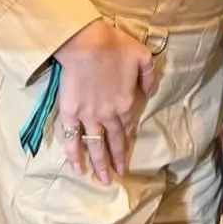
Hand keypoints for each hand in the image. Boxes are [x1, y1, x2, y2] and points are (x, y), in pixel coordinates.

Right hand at [53, 20, 157, 183]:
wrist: (87, 43)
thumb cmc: (115, 46)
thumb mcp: (143, 57)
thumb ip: (149, 77)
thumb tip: (151, 92)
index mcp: (126, 103)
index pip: (127, 126)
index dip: (127, 139)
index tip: (127, 152)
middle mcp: (109, 115)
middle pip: (114, 140)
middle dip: (117, 159)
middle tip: (119, 175)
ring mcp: (89, 116)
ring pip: (96, 145)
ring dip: (100, 164)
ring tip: (104, 180)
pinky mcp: (70, 113)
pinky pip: (72, 138)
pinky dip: (74, 154)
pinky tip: (78, 168)